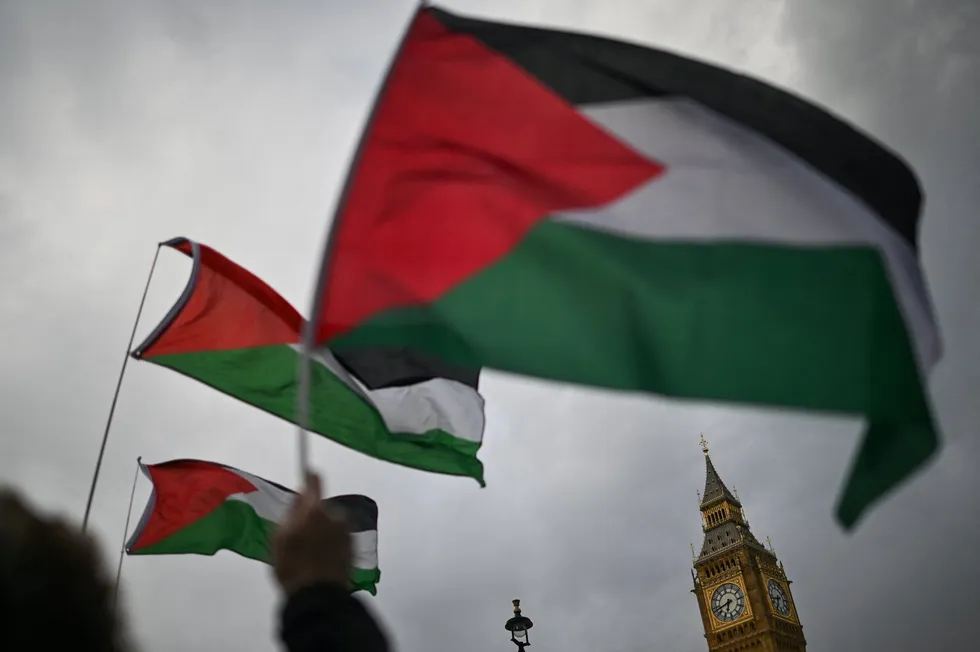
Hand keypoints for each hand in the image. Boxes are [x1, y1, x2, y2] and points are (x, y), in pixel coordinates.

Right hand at [271, 472, 351, 596]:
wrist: (318, 595)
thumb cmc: (293, 567)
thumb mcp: (279, 539)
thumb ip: (290, 513)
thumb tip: (300, 497)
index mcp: (314, 511)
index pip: (314, 482)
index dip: (309, 478)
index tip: (307, 474)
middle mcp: (334, 515)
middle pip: (321, 507)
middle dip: (312, 515)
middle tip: (299, 536)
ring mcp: (346, 530)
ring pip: (330, 522)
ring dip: (322, 529)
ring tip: (310, 552)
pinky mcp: (353, 545)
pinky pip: (339, 536)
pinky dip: (331, 541)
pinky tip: (321, 558)